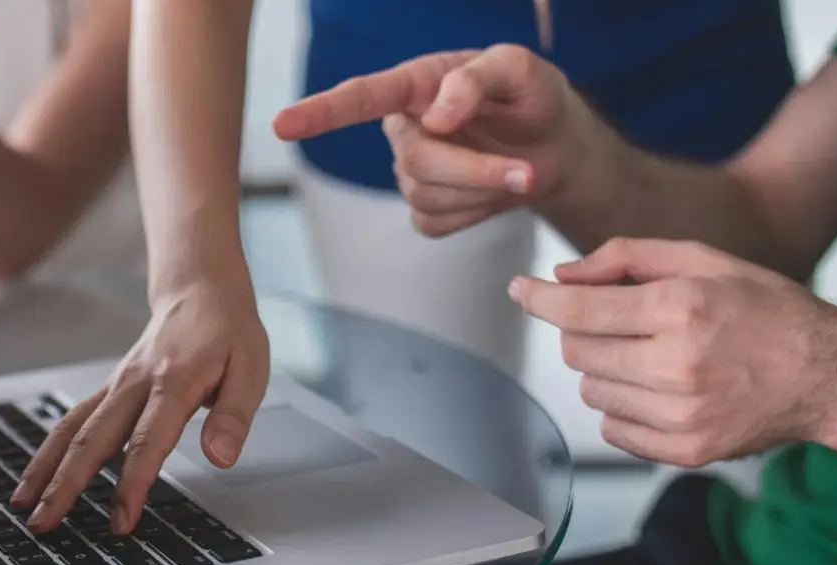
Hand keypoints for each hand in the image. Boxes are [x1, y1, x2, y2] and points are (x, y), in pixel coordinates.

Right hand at [11, 279, 269, 533]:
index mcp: (174, 382)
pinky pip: (73, 419)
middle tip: (45, 523)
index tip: (121, 520)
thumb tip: (220, 457)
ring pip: (73, 429)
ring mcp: (117, 384)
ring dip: (46, 469)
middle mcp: (136, 383)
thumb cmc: (228, 331)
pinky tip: (35, 476)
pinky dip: (50, 449)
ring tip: (23, 506)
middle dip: (66, 485)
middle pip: (93, 438)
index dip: (133, 483)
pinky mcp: (110, 388)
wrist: (200, 288)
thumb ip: (233, 416)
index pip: (147, 440)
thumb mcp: (251, 369)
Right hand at [274, 45, 581, 236]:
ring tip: (519, 171)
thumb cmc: (531, 97)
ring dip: (483, 190)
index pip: (359, 98)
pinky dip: (475, 214)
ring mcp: (411, 172)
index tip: (281, 125)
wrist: (555, 146)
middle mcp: (404, 128)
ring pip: (427, 196)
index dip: (319, 113)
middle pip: (415, 161)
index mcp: (416, 84)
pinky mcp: (426, 209)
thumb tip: (436, 117)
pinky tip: (491, 193)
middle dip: (473, 171)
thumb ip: (476, 79)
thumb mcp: (519, 70)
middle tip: (526, 172)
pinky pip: (436, 223)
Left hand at [509, 238, 836, 466]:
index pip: (579, 310)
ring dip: (604, 369)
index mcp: (681, 310)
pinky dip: (621, 407)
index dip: (539, 299)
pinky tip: (657, 388)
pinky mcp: (685, 451)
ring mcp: (681, 415)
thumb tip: (562, 276)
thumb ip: (625, 258)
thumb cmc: (765, 311)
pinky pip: (612, 429)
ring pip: (590, 390)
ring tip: (649, 355)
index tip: (520, 290)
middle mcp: (678, 365)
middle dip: (584, 330)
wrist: (827, 375)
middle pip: (577, 351)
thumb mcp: (702, 260)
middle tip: (619, 322)